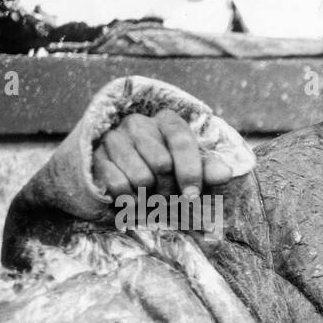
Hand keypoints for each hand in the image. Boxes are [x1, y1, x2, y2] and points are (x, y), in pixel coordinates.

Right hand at [92, 110, 232, 199]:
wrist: (124, 183)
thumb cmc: (166, 176)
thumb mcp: (190, 173)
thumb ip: (207, 171)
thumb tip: (227, 173)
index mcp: (166, 121)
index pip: (181, 140)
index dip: (190, 171)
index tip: (193, 196)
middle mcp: (137, 123)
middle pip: (161, 163)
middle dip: (168, 189)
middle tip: (168, 196)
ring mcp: (113, 138)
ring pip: (141, 177)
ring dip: (150, 197)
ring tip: (151, 197)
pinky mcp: (95, 157)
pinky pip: (119, 185)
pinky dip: (130, 201)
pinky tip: (133, 200)